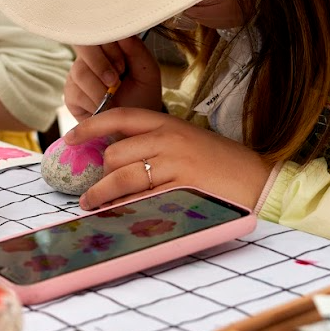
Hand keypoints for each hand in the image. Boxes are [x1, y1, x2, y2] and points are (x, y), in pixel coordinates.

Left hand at [65, 108, 274, 211]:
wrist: (260, 179)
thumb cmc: (221, 162)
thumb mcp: (187, 139)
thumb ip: (154, 142)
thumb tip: (116, 154)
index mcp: (168, 122)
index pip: (120, 116)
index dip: (90, 126)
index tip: (69, 137)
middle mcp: (168, 138)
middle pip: (115, 153)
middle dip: (101, 173)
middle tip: (95, 189)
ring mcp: (175, 162)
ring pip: (122, 176)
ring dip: (101, 194)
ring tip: (90, 204)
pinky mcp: (181, 187)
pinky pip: (141, 199)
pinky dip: (124, 207)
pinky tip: (116, 214)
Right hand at [66, 35, 161, 120]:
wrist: (134, 125)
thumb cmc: (142, 95)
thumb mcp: (147, 72)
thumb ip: (137, 51)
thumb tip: (123, 33)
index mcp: (108, 46)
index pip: (98, 32)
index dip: (109, 49)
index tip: (123, 67)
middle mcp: (89, 57)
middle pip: (83, 47)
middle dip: (101, 66)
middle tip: (115, 82)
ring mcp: (77, 75)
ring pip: (80, 73)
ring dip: (100, 89)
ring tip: (113, 99)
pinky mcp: (71, 94)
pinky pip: (75, 93)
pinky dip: (93, 103)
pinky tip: (103, 107)